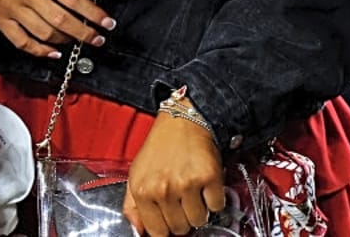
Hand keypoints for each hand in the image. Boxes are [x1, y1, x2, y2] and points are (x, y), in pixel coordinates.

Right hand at [0, 0, 114, 57]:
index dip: (94, 14)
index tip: (107, 22)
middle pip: (62, 20)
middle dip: (85, 33)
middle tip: (97, 38)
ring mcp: (12, 9)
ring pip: (45, 33)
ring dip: (66, 41)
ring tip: (77, 40)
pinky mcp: (0, 19)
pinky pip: (21, 41)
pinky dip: (39, 50)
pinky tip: (52, 52)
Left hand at [124, 114, 225, 236]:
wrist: (181, 123)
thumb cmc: (159, 149)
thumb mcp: (136, 175)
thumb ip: (133, 206)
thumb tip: (138, 231)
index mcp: (141, 190)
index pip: (156, 232)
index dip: (165, 228)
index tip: (169, 220)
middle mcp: (163, 189)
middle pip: (180, 228)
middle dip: (182, 217)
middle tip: (180, 199)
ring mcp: (186, 184)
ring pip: (199, 220)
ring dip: (199, 209)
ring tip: (192, 190)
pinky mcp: (209, 178)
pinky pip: (217, 206)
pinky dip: (214, 199)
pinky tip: (204, 184)